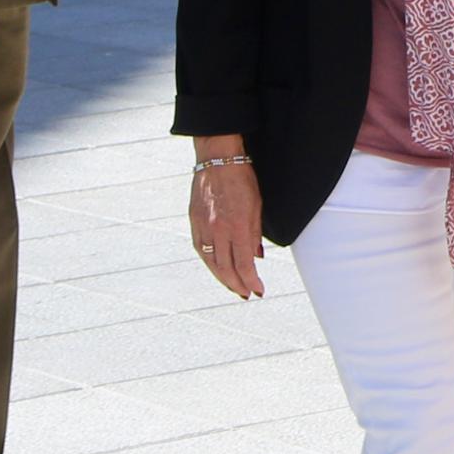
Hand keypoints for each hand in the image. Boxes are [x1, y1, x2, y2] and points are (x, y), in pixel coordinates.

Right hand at [189, 145, 265, 297]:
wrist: (217, 159)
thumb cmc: (242, 180)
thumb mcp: (257, 206)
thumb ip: (255, 234)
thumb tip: (256, 258)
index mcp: (237, 225)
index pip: (244, 263)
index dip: (251, 281)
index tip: (259, 290)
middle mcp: (218, 230)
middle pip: (226, 268)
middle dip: (237, 285)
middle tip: (246, 294)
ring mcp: (203, 227)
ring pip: (211, 262)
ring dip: (223, 278)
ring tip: (234, 286)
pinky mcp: (194, 222)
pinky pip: (201, 250)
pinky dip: (210, 263)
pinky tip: (218, 269)